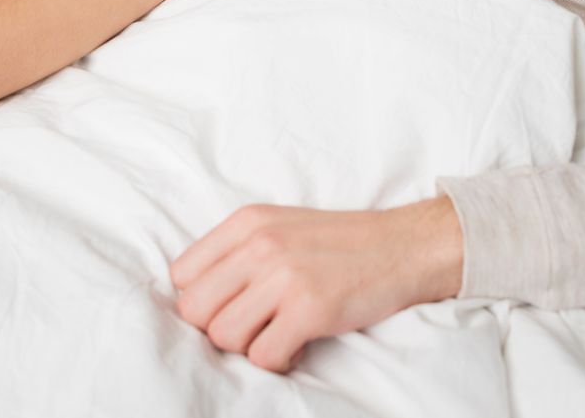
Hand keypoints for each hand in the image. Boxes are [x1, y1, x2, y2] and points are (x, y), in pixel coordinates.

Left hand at [168, 197, 463, 372]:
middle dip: (217, 327)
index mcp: (247, 222)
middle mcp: (260, 245)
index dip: (202, 298)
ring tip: (275, 335)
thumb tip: (196, 296)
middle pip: (194, 309)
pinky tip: (296, 347)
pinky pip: (262, 356)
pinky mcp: (310, 309)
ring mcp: (284, 276)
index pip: (181, 274)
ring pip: (222, 336)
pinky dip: (277, 362)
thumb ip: (237, 252)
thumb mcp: (280, 226)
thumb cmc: (340, 242)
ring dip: (247, 346)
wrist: (403, 246)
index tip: (230, 305)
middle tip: (251, 326)